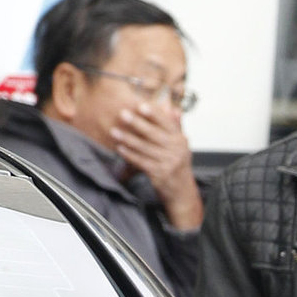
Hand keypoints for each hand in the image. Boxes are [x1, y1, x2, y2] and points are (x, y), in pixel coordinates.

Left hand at [110, 103, 202, 229]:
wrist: (182, 191)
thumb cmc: (178, 165)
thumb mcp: (181, 145)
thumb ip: (176, 126)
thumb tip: (173, 108)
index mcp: (181, 140)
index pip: (167, 124)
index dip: (154, 114)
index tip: (141, 105)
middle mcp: (177, 151)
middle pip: (154, 135)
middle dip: (137, 124)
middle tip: (123, 114)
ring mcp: (168, 163)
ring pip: (145, 148)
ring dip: (128, 139)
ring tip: (114, 131)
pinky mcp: (159, 175)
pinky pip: (141, 162)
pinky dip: (129, 155)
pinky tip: (120, 148)